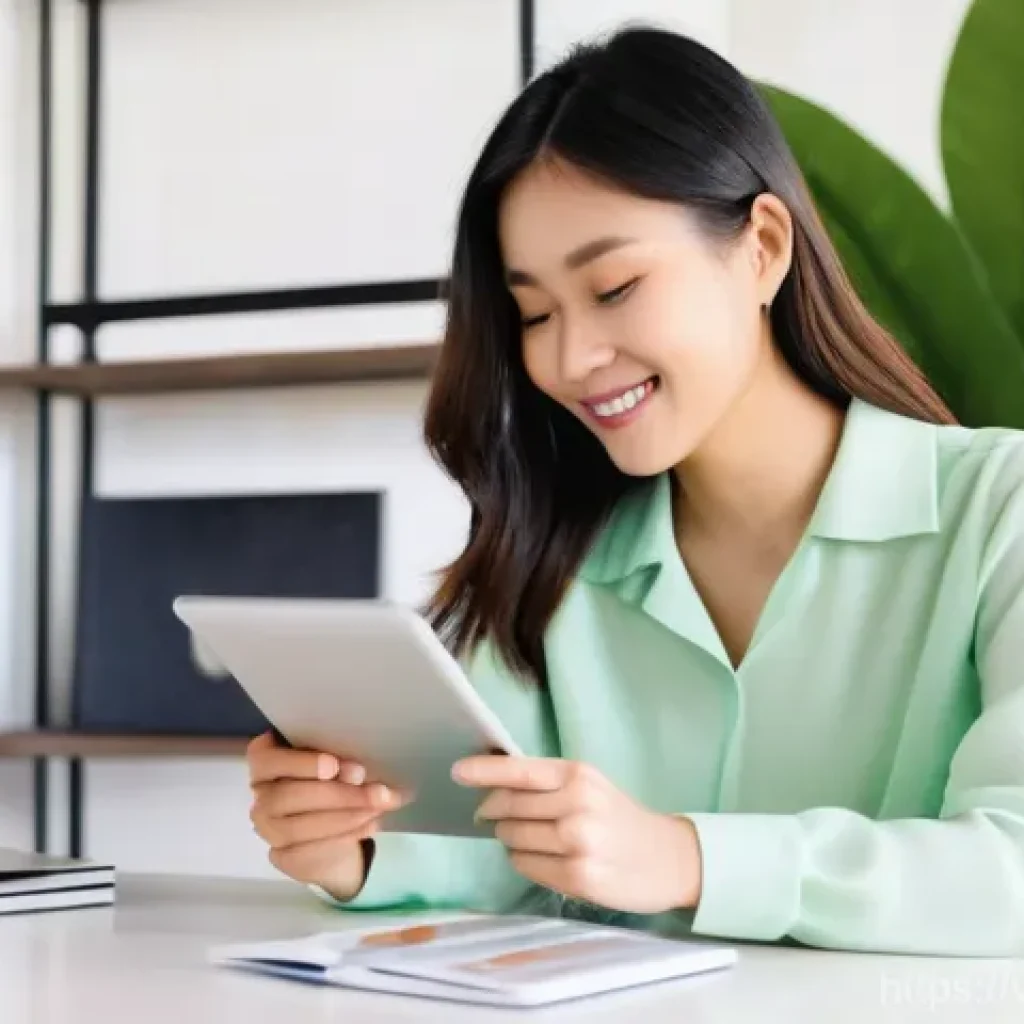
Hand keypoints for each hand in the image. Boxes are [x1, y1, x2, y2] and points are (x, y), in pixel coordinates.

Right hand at [247, 732, 411, 900]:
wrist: (331, 823)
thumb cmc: (331, 776)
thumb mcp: (336, 762)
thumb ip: (338, 763)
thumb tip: (354, 774)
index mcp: (265, 762)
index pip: (267, 760)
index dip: (299, 763)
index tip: (333, 766)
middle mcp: (260, 795)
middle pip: (286, 796)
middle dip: (336, 794)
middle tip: (376, 792)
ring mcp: (267, 828)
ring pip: (297, 827)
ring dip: (344, 818)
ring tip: (378, 808)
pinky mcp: (282, 855)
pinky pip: (309, 851)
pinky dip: (345, 837)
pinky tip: (370, 825)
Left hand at [453, 756, 701, 914]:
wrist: (667, 858)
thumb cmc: (619, 818)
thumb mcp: (589, 786)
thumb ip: (546, 784)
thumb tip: (489, 788)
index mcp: (578, 775)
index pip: (520, 770)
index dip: (484, 771)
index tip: (457, 772)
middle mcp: (577, 804)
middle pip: (507, 807)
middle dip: (493, 813)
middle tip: (492, 816)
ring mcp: (578, 842)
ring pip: (512, 838)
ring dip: (509, 839)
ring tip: (531, 839)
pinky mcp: (577, 877)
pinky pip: (525, 866)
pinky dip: (524, 861)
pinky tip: (544, 858)